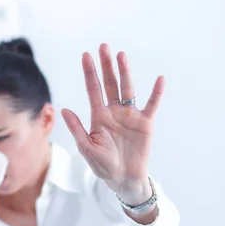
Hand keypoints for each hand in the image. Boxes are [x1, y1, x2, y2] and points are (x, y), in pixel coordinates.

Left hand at [61, 43, 164, 204]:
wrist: (124, 179)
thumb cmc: (103, 166)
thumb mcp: (87, 148)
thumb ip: (77, 129)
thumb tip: (65, 109)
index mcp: (98, 116)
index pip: (93, 90)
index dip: (89, 73)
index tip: (86, 55)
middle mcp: (114, 112)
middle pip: (110, 84)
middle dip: (106, 66)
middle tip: (104, 47)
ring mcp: (130, 116)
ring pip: (128, 89)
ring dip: (125, 73)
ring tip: (122, 56)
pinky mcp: (145, 123)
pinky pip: (151, 104)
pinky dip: (156, 93)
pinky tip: (160, 79)